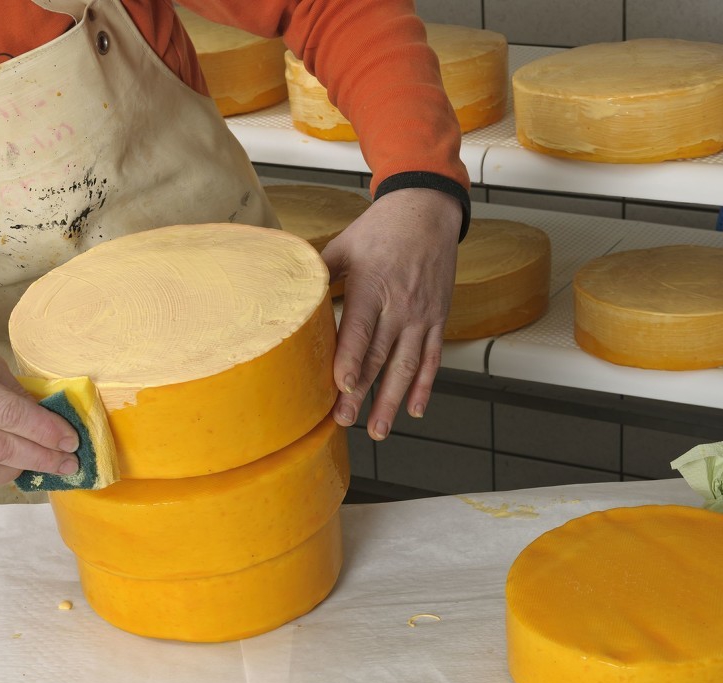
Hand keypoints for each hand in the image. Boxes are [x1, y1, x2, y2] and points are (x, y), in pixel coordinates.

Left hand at [321, 187, 460, 439]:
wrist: (428, 211)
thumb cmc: (380, 229)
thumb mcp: (345, 244)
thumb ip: (319, 273)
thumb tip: (285, 295)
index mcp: (373, 285)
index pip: (361, 329)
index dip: (351, 359)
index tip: (342, 386)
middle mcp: (400, 305)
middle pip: (380, 356)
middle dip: (363, 393)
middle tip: (345, 421)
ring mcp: (422, 315)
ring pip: (408, 366)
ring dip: (393, 401)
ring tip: (379, 431)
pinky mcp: (437, 319)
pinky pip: (432, 358)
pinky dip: (424, 386)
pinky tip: (414, 410)